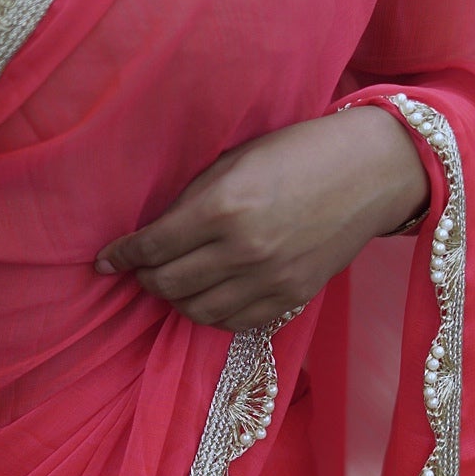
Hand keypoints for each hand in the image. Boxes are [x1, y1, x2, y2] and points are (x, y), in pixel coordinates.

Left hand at [94, 106, 429, 331]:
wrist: (370, 172)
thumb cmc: (299, 153)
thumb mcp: (235, 162)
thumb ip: (193, 200)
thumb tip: (155, 231)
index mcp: (222, 208)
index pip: (152, 246)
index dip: (122, 256)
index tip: (105, 261)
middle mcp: (242, 251)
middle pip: (168, 284)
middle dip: (145, 279)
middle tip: (142, 270)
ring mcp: (269, 280)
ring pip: (197, 311)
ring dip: (176, 300)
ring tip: (173, 284)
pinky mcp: (290, 298)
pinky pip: (234, 322)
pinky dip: (211, 313)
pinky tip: (208, 297)